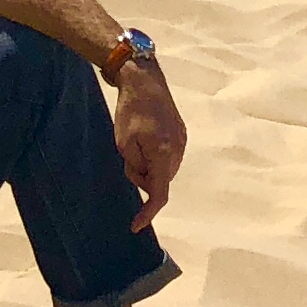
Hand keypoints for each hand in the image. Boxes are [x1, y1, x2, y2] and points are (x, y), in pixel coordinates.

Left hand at [110, 56, 187, 229]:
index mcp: (163, 153)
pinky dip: (157, 157)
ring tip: (136, 143)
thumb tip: (149, 180)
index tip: (136, 226)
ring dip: (150, 167)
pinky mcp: (182, 133)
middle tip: (128, 158)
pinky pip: (169, 157)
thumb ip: (137, 168)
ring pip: (166, 170)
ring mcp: (182, 140)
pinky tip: (146, 139)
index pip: (159, 194)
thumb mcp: (124, 144)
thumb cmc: (130, 111)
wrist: (144, 80)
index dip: (148, 214)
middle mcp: (178, 149)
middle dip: (144, 179)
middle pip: (161, 182)